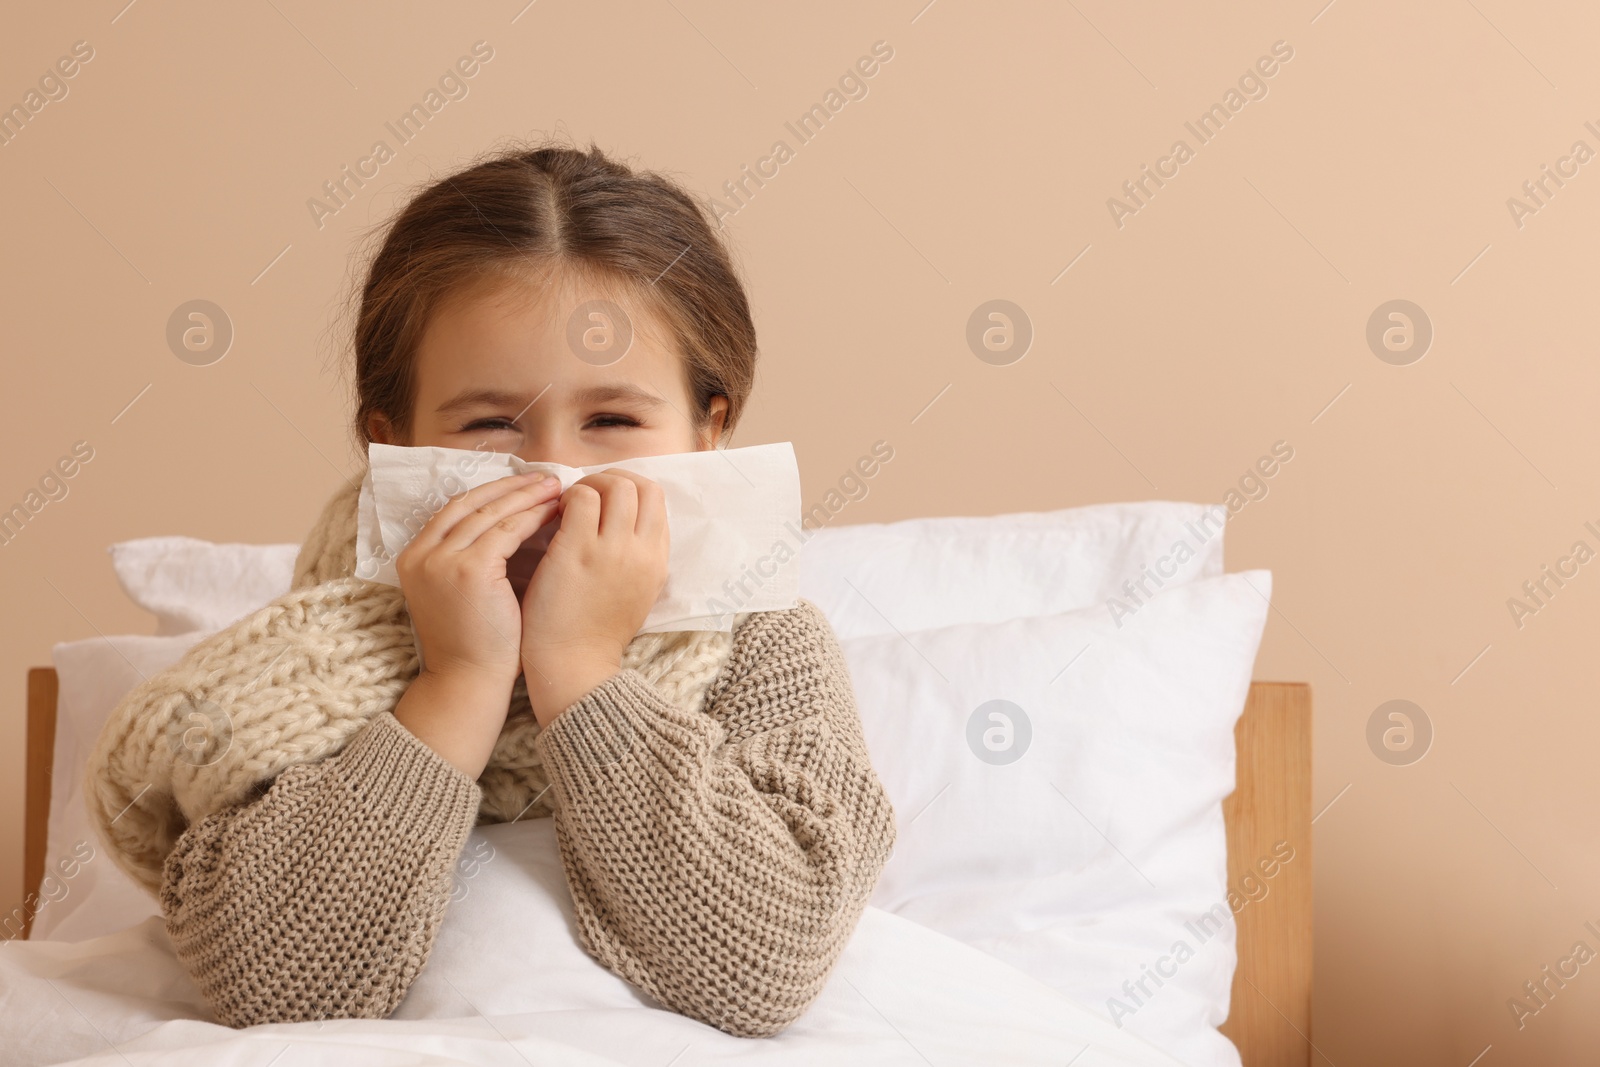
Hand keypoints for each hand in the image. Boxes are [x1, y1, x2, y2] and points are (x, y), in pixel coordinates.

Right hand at [393, 470, 563, 682]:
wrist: (468, 682)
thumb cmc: (476, 645)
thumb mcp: (462, 593)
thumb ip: (472, 558)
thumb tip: (510, 522)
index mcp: (413, 558)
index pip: (455, 510)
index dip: (490, 494)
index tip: (522, 484)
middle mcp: (420, 555)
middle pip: (470, 503)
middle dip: (511, 487)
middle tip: (546, 477)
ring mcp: (441, 560)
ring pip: (490, 512)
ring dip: (526, 496)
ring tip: (555, 487)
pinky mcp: (468, 569)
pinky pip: (507, 530)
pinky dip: (532, 516)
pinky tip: (554, 511)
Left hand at [518, 469, 669, 722]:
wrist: (574, 667)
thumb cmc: (596, 633)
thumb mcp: (637, 593)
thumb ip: (639, 558)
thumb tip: (626, 525)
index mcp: (658, 561)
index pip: (657, 500)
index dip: (630, 490)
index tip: (605, 501)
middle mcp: (642, 551)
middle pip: (642, 485)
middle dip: (612, 480)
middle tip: (585, 495)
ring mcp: (611, 549)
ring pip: (614, 485)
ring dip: (588, 485)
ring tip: (567, 505)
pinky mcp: (577, 550)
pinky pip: (579, 498)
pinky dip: (564, 497)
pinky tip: (550, 517)